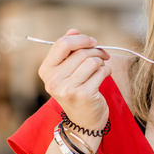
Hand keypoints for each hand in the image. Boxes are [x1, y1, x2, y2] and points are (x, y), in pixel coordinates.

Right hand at [38, 29, 111, 146]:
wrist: (83, 122)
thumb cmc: (77, 92)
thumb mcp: (67, 72)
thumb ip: (69, 51)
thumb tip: (73, 30)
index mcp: (46, 70)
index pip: (62, 44)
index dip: (81, 39)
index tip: (92, 42)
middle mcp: (53, 80)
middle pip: (81, 52)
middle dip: (96, 51)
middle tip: (103, 56)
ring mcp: (67, 89)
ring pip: (92, 61)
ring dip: (102, 62)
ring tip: (101, 69)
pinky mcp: (83, 95)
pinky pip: (101, 72)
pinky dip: (106, 71)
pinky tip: (104, 77)